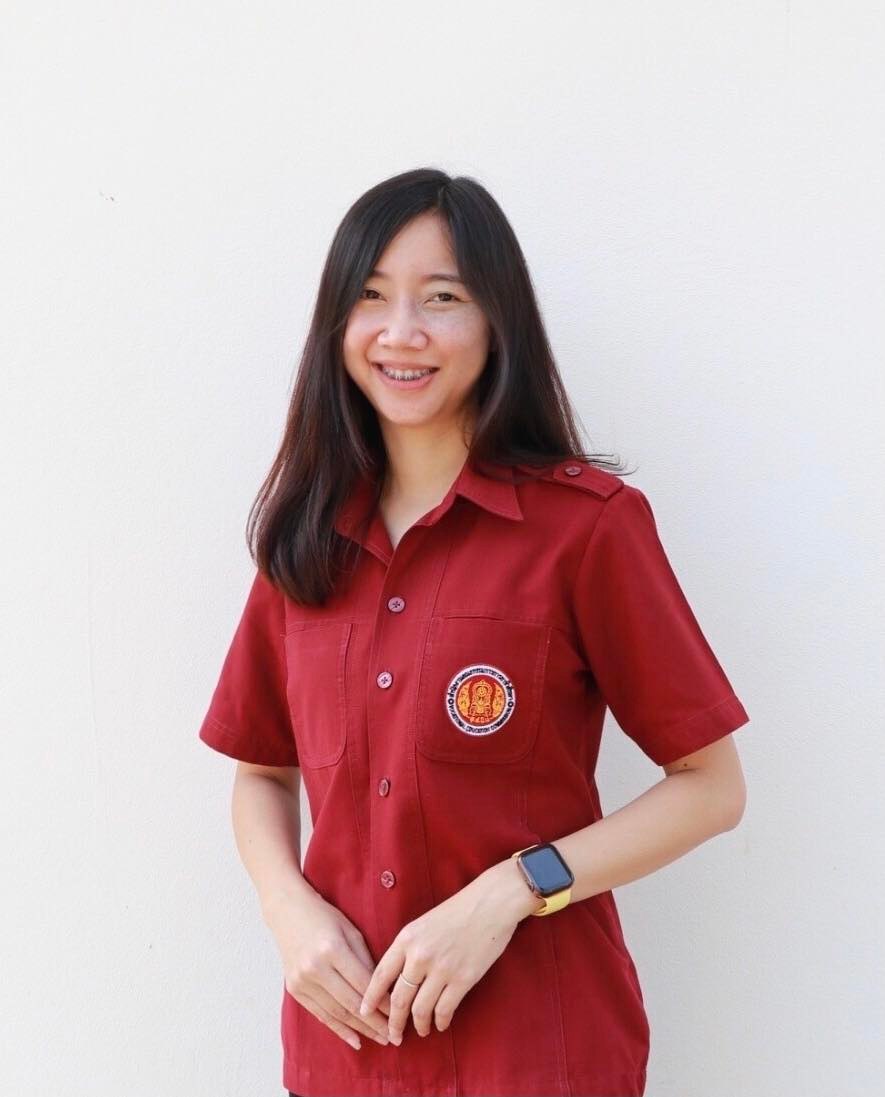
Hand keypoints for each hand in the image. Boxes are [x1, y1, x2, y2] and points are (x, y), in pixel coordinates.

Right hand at [268, 889, 392, 1049]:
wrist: (288, 912)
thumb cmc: (325, 917)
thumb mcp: (350, 931)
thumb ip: (365, 961)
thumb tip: (383, 991)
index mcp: (333, 949)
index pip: (363, 984)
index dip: (383, 1002)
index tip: (400, 1013)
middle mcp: (315, 968)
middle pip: (351, 1003)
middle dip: (376, 1022)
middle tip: (395, 1036)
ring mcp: (302, 981)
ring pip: (337, 1013)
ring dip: (361, 1029)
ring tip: (381, 1038)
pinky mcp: (295, 990)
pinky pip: (321, 1014)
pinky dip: (339, 1029)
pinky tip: (356, 1040)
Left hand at [357, 862, 530, 1043]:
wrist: (491, 903)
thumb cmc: (457, 911)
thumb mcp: (423, 923)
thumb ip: (409, 948)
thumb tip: (396, 979)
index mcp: (406, 938)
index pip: (380, 975)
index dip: (370, 998)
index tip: (364, 1012)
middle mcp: (420, 955)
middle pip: (398, 999)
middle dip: (393, 1022)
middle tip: (393, 1036)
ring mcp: (441, 969)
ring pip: (420, 1010)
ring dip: (418, 1026)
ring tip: (420, 1031)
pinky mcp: (463, 979)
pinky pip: (444, 1010)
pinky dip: (440, 1022)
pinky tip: (440, 1024)